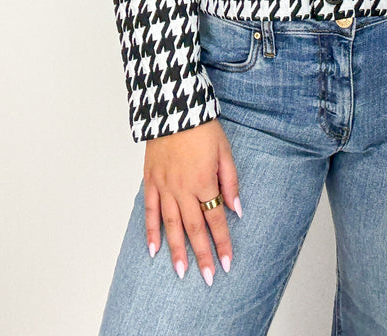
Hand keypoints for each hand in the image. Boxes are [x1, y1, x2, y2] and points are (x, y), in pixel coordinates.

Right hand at [143, 118, 240, 284]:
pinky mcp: (151, 181)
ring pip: (171, 225)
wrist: (174, 108)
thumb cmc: (202, 127)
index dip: (222, 243)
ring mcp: (164, 186)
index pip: (215, 219)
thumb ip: (230, 181)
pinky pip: (150, 211)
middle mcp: (183, 189)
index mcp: (204, 181)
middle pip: (194, 228)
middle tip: (207, 278)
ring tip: (181, 272)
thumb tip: (236, 209)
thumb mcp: (225, 151)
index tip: (227, 263)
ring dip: (176, 251)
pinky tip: (154, 249)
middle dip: (202, 255)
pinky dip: (151, 231)